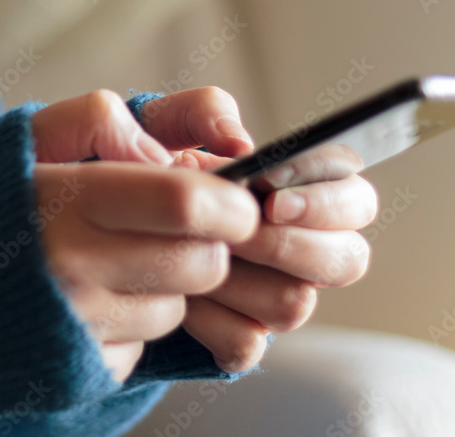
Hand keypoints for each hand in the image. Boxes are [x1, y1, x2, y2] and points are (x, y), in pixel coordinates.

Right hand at [31, 90, 259, 381]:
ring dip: (169, 284)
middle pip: (202, 261)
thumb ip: (99, 119)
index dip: (228, 201)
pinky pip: (147, 345)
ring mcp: (78, 325)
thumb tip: (162, 155)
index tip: (234, 199)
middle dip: (208, 242)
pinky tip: (94, 302)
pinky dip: (135, 323)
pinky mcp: (82, 370)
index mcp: (65, 198)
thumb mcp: (29, 138)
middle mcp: (72, 266)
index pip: (183, 201)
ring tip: (116, 262)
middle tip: (175, 227)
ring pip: (180, 307)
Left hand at [135, 92, 379, 373]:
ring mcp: (269, 295)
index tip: (273, 197)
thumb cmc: (142, 163)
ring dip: (244, 278)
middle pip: (347, 260)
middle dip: (292, 244)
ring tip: (196, 250)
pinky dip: (210, 319)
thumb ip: (203, 110)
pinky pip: (246, 343)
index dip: (327, 202)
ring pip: (296, 304)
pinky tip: (179, 291)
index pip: (357, 201)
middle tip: (240, 230)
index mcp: (301, 192)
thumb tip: (239, 145)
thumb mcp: (164, 122)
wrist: (97, 220)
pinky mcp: (234, 334)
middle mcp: (298, 247)